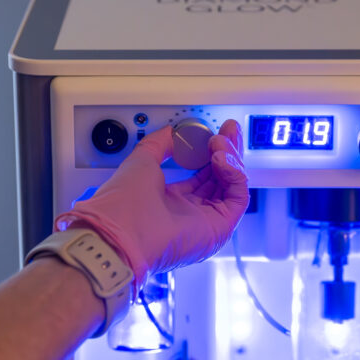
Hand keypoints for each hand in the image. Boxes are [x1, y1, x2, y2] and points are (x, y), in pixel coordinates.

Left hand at [56, 119, 247, 291]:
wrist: (121, 230)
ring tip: (219, 142)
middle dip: (227, 151)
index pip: (202, 176)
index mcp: (172, 202)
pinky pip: (239, 197)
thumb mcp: (143, 160)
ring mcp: (207, 222)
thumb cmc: (124, 204)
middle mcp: (191, 214)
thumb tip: (175, 132)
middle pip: (221, 180)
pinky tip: (220, 159)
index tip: (212, 133)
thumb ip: (161, 143)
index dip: (210, 152)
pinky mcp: (220, 229)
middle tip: (228, 129)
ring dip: (230, 159)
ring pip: (233, 186)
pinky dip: (234, 173)